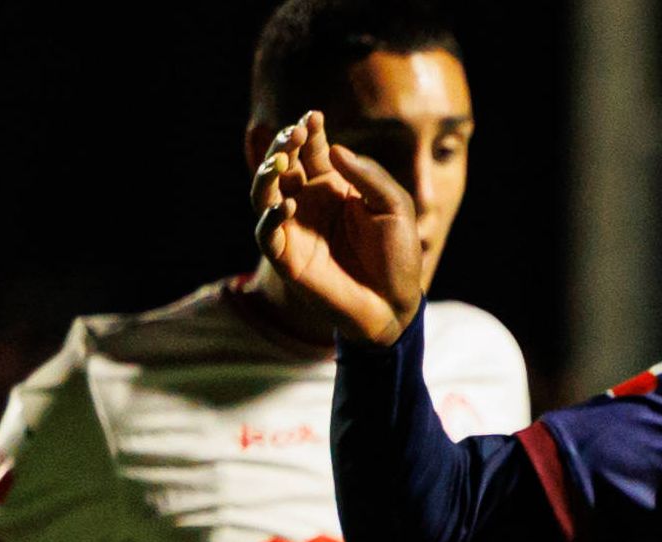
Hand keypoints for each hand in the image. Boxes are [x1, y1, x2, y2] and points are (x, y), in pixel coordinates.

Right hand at [251, 111, 426, 344]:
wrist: (396, 304)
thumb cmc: (397, 255)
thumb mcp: (395, 208)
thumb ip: (370, 177)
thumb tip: (336, 150)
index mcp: (331, 186)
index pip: (312, 150)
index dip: (309, 132)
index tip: (313, 116)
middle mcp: (307, 202)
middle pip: (283, 165)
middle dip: (285, 146)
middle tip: (295, 133)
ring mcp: (293, 228)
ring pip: (264, 193)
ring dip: (268, 174)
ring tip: (281, 161)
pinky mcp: (287, 257)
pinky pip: (266, 232)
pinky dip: (272, 216)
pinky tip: (287, 203)